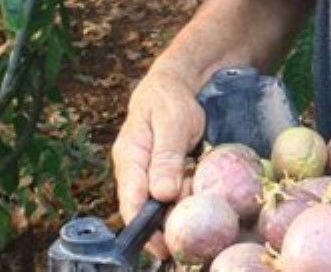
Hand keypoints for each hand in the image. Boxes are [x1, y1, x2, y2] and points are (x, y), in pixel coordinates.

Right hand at [110, 66, 206, 258]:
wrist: (177, 85)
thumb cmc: (170, 100)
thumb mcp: (171, 123)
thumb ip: (166, 157)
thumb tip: (161, 195)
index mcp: (129, 157)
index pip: (130, 200)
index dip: (143, 227)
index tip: (161, 244)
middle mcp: (136, 171)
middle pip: (146, 209)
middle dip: (166, 222)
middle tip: (188, 231)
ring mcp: (150, 174)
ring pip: (163, 204)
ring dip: (181, 209)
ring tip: (199, 205)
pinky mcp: (166, 175)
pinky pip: (175, 194)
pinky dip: (188, 198)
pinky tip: (201, 196)